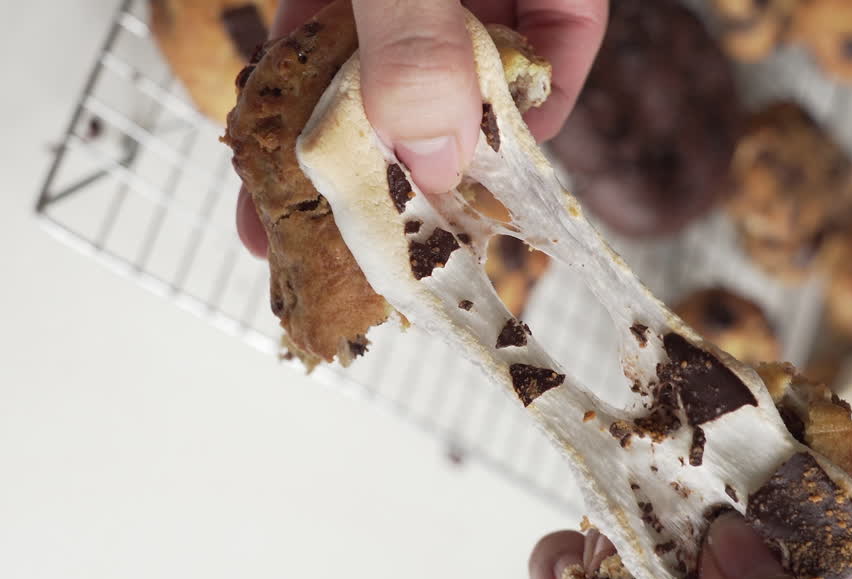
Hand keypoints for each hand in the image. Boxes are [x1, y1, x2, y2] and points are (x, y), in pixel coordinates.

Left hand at [237, 0, 607, 256]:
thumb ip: (419, 34)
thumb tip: (430, 154)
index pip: (557, 50)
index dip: (525, 127)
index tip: (481, 198)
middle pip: (462, 74)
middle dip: (408, 162)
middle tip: (375, 242)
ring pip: (379, 61)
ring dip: (332, 139)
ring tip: (289, 226)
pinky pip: (317, 25)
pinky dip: (288, 82)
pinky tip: (257, 146)